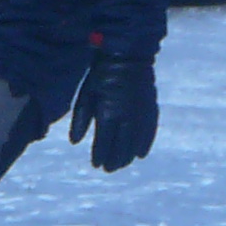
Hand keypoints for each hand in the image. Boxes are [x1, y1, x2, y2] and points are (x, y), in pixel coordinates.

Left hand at [68, 50, 157, 171]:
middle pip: (121, 146)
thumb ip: (81, 120)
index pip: (104, 143)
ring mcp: (140, 113)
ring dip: (129, 156)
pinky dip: (145, 143)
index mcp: (108, 113)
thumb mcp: (85, 96)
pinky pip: (149, 131)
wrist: (126, 56)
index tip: (96, 165)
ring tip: (122, 165)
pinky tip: (141, 154)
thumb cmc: (100, 76)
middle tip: (109, 169)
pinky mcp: (150, 108)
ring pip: (136, 142)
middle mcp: (126, 117)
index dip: (100, 156)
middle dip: (114, 160)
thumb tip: (75, 142)